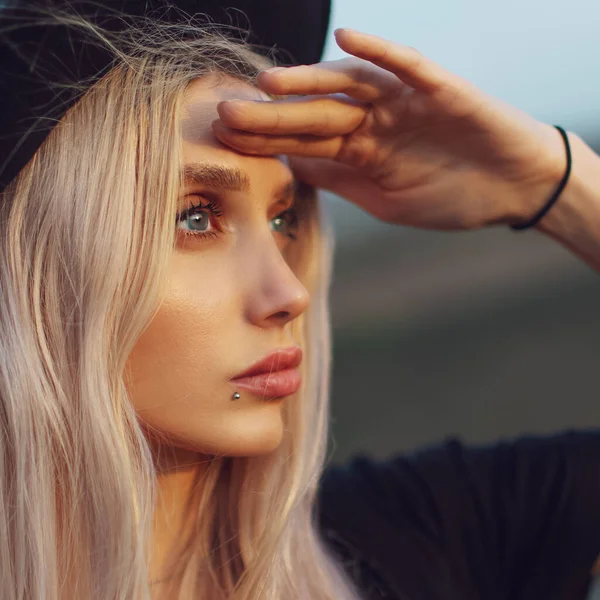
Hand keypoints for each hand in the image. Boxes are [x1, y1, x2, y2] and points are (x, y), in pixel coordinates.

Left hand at [212, 28, 566, 229]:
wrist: (511, 190)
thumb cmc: (450, 197)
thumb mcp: (383, 200)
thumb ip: (340, 181)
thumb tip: (293, 169)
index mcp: (359, 151)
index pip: (302, 142)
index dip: (264, 141)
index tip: (223, 141)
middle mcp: (374, 122)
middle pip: (313, 114)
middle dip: (271, 116)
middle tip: (225, 114)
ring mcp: (403, 102)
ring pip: (349, 85)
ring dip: (310, 81)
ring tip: (268, 83)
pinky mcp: (439, 89)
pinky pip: (407, 66)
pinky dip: (380, 52)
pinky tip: (348, 39)